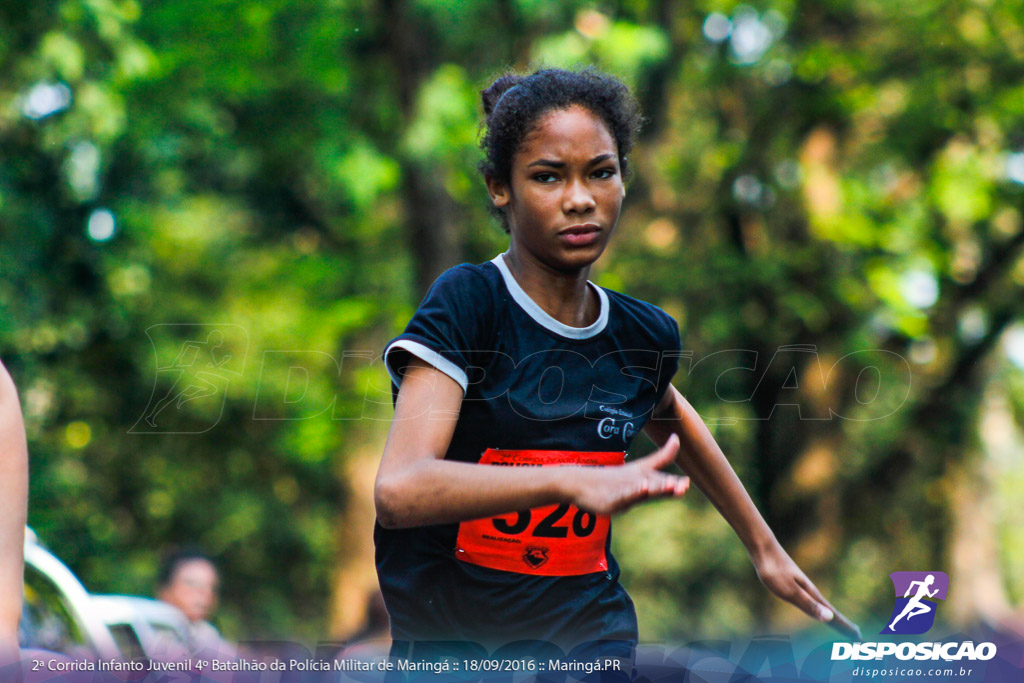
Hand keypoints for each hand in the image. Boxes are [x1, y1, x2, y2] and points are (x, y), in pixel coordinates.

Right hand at [566, 434, 689, 515]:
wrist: (577, 484)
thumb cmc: (608, 480)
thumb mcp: (632, 479)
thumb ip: (649, 476)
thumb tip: (671, 480)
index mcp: (640, 472)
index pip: (658, 460)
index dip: (669, 450)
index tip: (675, 439)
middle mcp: (635, 478)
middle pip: (656, 480)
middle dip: (670, 483)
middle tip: (685, 484)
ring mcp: (624, 489)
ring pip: (644, 488)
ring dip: (658, 486)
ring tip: (672, 485)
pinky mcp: (613, 499)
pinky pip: (626, 495)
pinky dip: (635, 491)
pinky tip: (643, 487)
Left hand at [754, 543, 861, 639]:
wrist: (762, 547)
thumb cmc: (774, 570)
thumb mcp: (790, 590)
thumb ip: (809, 605)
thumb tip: (830, 618)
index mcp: (812, 595)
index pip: (833, 616)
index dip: (845, 628)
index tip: (859, 639)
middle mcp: (810, 591)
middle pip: (830, 612)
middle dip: (843, 624)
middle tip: (857, 636)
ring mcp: (802, 586)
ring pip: (821, 605)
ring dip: (832, 616)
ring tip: (838, 623)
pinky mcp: (793, 583)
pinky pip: (811, 601)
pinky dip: (818, 608)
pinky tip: (815, 607)